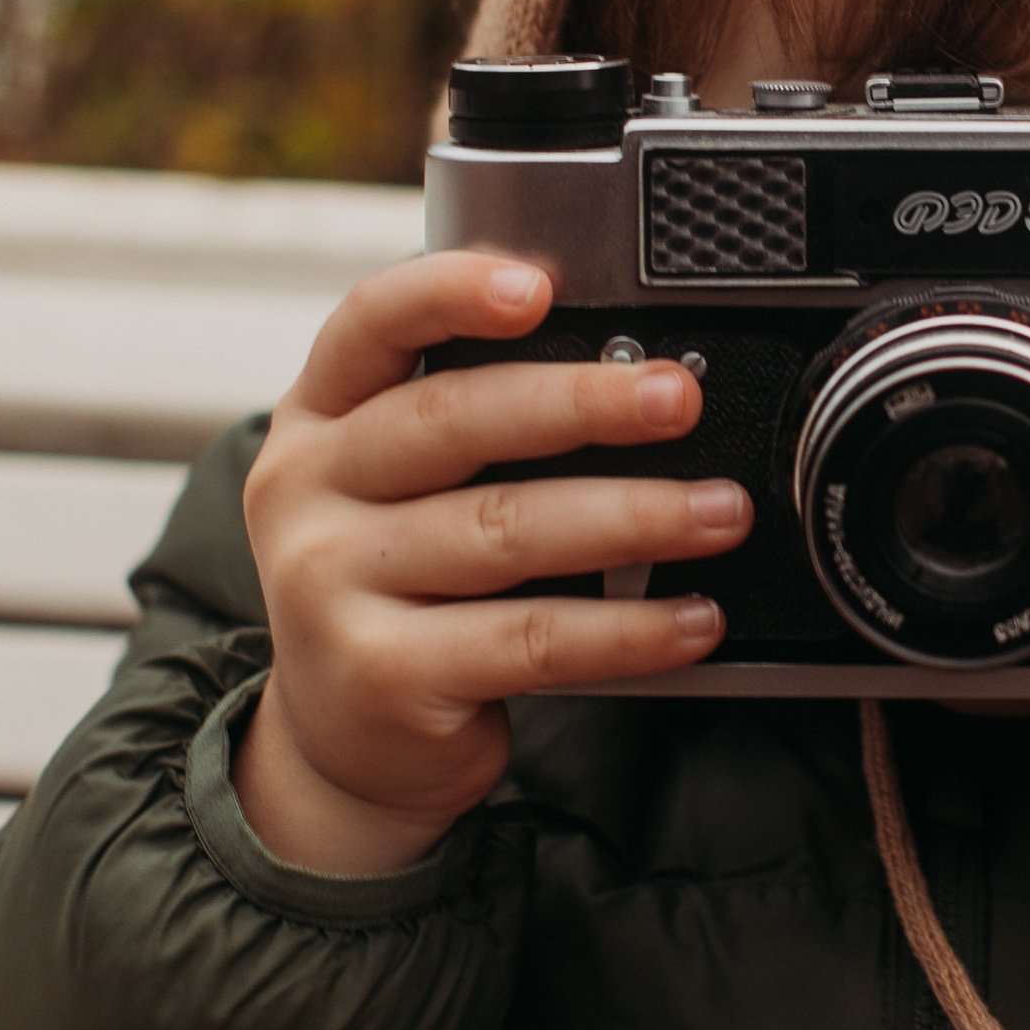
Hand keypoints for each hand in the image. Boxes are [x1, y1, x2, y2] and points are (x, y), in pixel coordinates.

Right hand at [233, 252, 750, 873]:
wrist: (350, 744)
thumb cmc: (403, 591)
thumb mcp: (399, 492)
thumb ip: (473, 427)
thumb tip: (637, 374)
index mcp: (319, 420)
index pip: (370, 324)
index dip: (450, 292)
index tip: (538, 284)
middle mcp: (307, 492)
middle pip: (453, 421)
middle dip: (582, 402)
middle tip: (678, 397)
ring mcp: (331, 586)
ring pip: (505, 530)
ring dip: (633, 515)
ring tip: (721, 512)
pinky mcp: (384, 676)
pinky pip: (530, 639)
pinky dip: (627, 629)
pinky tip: (692, 618)